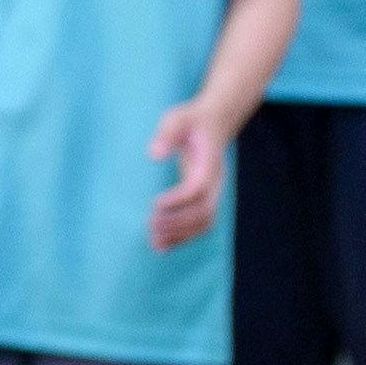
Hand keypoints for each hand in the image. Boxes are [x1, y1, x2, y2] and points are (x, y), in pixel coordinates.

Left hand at [143, 97, 238, 252]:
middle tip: (150, 226)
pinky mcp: (207, 198)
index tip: (155, 205)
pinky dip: (183, 237)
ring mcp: (214, 191)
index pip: (198, 187)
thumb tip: (153, 155)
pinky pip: (200, 224)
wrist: (214, 122)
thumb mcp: (176, 118)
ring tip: (154, 243)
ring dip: (181, 235)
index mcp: (209, 163)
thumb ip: (166, 134)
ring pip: (205, 222)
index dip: (178, 199)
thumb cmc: (191, 120)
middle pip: (204, 211)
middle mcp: (216, 181)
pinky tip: (162, 246)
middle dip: (178, 223)